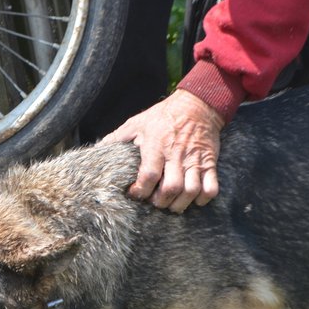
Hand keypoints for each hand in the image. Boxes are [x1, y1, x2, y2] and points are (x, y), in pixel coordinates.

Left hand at [102, 90, 224, 211]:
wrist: (197, 104)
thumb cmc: (162, 116)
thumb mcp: (136, 123)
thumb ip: (117, 138)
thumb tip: (97, 150)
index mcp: (156, 146)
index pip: (148, 176)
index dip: (140, 191)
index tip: (134, 194)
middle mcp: (176, 155)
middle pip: (170, 188)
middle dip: (160, 202)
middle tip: (154, 202)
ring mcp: (195, 160)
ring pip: (191, 191)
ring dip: (180, 204)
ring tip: (171, 204)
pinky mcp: (209, 163)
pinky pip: (211, 188)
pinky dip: (203, 199)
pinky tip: (193, 199)